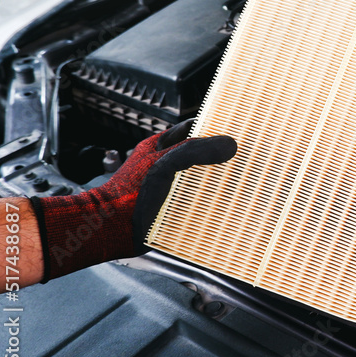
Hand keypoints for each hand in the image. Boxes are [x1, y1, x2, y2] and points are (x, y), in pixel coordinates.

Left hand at [30, 120, 235, 280]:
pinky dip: (211, 202)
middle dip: (220, 156)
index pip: (192, 129)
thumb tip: (229, 144)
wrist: (113, 229)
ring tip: (240, 180)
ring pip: (200, 178)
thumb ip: (196, 150)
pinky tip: (225, 204)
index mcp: (160, 147)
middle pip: (200, 155)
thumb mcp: (166, 163)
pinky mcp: (173, 208)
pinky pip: (197, 201)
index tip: (234, 129)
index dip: (212, 127)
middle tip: (242, 156)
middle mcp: (166, 165)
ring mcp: (170, 186)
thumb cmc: (130, 193)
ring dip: (218, 181)